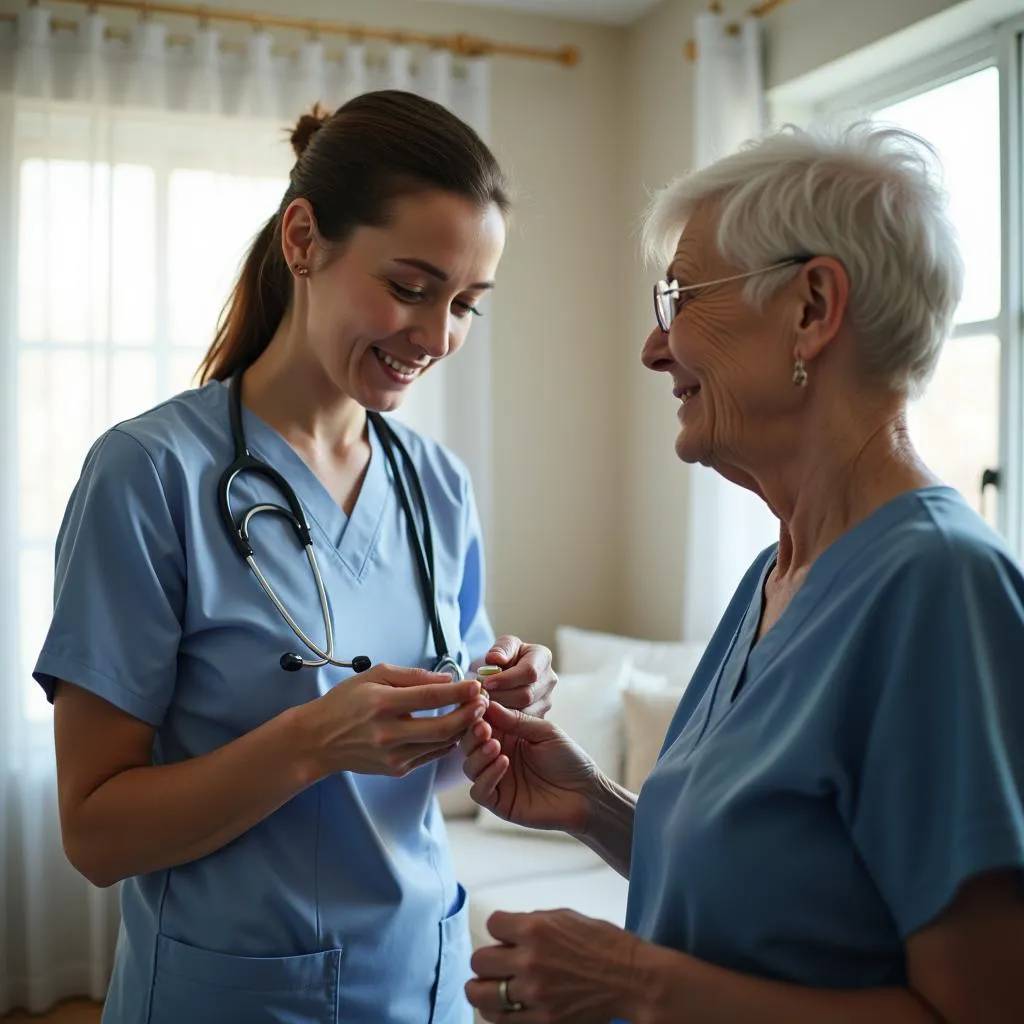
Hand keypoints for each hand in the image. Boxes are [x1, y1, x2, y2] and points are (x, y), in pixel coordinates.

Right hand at [300, 664, 486, 777]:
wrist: (319, 740)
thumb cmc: (346, 702)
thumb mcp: (373, 675)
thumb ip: (412, 676)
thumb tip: (447, 679)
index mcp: (381, 704)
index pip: (430, 697)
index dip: (459, 692)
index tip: (477, 684)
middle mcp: (388, 733)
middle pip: (442, 727)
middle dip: (470, 714)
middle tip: (484, 702)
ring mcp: (393, 756)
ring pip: (441, 745)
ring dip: (463, 729)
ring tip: (475, 714)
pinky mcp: (396, 770)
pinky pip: (431, 755)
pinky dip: (447, 742)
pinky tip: (455, 729)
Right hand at [460, 701, 597, 832]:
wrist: (586, 793)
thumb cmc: (568, 758)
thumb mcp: (545, 732)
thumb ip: (517, 720)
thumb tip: (489, 704)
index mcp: (506, 736)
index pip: (481, 723)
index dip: (477, 714)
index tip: (479, 703)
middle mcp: (496, 757)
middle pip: (469, 745)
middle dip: (473, 734)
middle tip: (483, 727)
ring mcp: (496, 780)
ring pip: (470, 767)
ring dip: (478, 755)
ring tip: (495, 745)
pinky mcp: (499, 802)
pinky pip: (479, 791)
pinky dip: (486, 777)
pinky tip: (503, 763)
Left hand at [466, 908, 641, 1022]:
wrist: (631, 979)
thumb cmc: (604, 944)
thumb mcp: (566, 918)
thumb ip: (534, 923)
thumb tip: (509, 932)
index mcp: (535, 929)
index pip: (492, 925)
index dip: (500, 930)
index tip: (508, 936)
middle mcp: (529, 961)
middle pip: (479, 961)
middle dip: (488, 960)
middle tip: (498, 964)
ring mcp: (535, 995)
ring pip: (482, 995)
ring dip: (484, 990)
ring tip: (494, 988)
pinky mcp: (543, 1022)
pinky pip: (502, 1021)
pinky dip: (500, 1014)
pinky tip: (508, 1007)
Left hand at [476, 635, 556, 716]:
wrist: (508, 670)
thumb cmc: (506, 655)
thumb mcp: (503, 645)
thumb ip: (500, 649)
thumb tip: (496, 659)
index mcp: (543, 658)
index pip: (529, 672)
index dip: (506, 679)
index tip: (486, 683)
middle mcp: (549, 680)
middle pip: (526, 695)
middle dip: (500, 697)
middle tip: (480, 696)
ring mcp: (546, 700)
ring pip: (524, 712)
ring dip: (500, 711)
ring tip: (483, 704)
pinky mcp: (539, 717)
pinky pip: (521, 724)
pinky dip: (503, 721)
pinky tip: (489, 715)